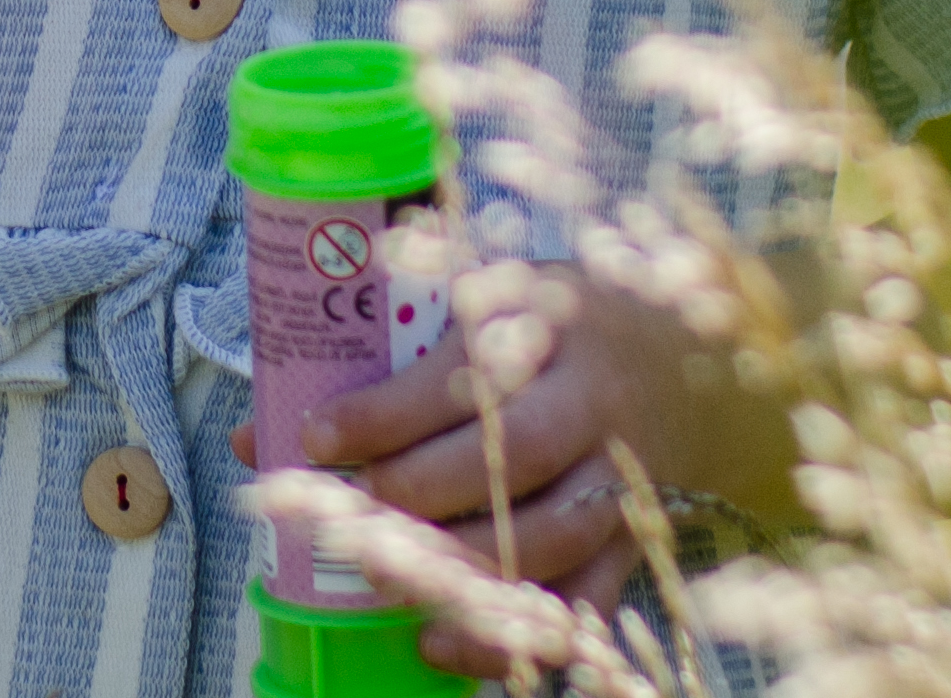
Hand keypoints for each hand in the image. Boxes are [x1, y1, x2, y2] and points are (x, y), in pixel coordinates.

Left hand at [235, 270, 789, 661]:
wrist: (695, 357)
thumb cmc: (553, 328)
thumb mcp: (483, 304)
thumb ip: (380, 361)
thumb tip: (255, 431)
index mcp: (548, 323)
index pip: (468, 368)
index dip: (389, 408)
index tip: (317, 435)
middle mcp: (592, 401)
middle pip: (513, 454)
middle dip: (421, 490)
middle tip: (351, 511)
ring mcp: (619, 477)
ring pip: (549, 534)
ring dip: (461, 564)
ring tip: (381, 579)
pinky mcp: (632, 540)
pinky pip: (584, 601)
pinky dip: (513, 635)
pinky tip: (442, 646)